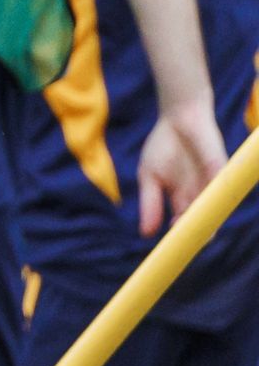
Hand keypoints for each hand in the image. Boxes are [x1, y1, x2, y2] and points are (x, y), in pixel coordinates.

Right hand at [138, 97, 226, 234]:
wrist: (179, 117)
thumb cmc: (164, 145)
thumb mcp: (149, 177)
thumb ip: (150, 203)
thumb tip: (145, 233)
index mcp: (182, 197)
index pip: (183, 223)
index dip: (178, 235)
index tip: (171, 247)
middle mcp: (200, 194)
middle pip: (201, 221)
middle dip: (195, 235)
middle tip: (186, 244)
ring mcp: (212, 183)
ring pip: (213, 210)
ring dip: (206, 223)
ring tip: (196, 233)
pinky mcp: (221, 170)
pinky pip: (221, 189)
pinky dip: (214, 201)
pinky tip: (205, 210)